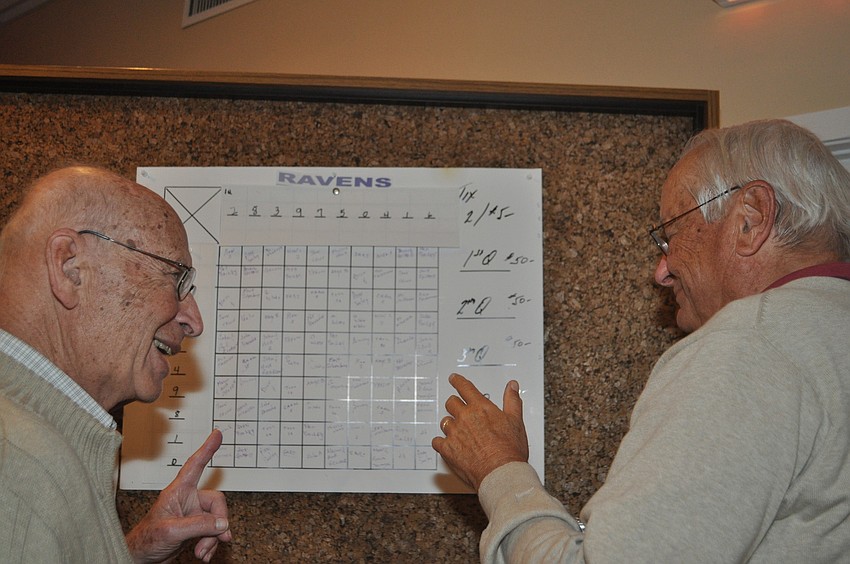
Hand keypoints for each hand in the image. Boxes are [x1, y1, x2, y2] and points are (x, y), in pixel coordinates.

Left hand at [125, 429, 231, 562]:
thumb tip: (222, 524)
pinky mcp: (195, 528)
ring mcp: (192, 515)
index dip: (207, 449)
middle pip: (216, 502)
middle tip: (216, 538)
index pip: (195, 465)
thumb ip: (198, 525)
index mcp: (178, 492)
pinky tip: (203, 553)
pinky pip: (213, 531)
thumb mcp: (172, 530)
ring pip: (216, 520)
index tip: (216, 434)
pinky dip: (211, 544)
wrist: (141, 558)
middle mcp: (187, 500)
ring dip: (214, 537)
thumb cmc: (146, 540)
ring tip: (202, 551)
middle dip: (218, 523)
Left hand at [431, 373, 528, 490]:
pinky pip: (437, 441)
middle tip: (460, 411)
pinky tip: (449, 446)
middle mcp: (464, 417)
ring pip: (445, 422)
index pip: (465, 388)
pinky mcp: (447, 449)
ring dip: (451, 425)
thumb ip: (512, 400)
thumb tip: (512, 386)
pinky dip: (442, 443)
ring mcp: (454, 433)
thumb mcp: (516, 421)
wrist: (501, 473)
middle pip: (451, 403)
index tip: (454, 379)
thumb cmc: (509, 450)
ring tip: (460, 433)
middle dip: (455, 405)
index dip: (457, 381)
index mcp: (480, 408)